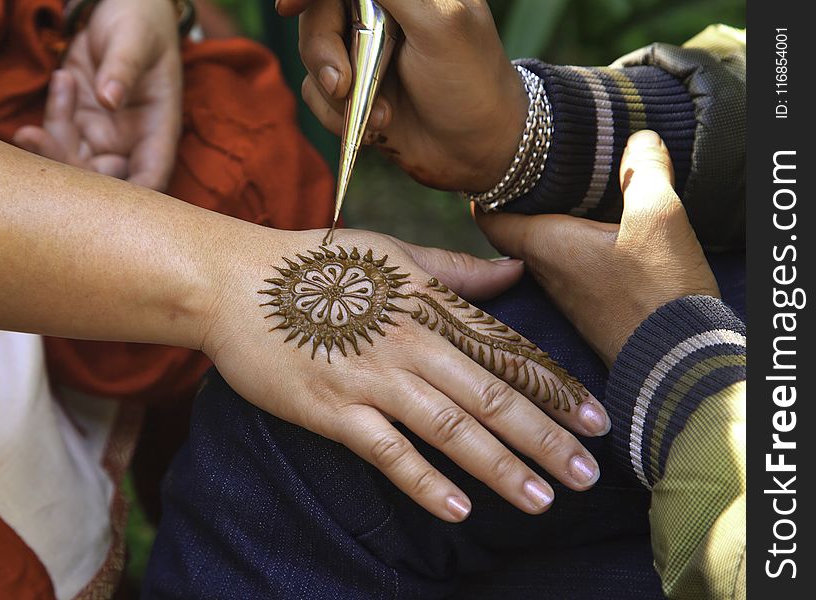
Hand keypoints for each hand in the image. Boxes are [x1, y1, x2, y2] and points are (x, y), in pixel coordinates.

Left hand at [13, 0, 181, 190]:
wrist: (120, 5)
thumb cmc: (141, 21)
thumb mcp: (136, 39)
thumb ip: (124, 67)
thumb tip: (110, 99)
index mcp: (159, 130)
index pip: (149, 180)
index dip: (129, 200)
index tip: (95, 200)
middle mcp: (132, 142)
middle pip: (103, 182)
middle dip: (68, 168)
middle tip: (36, 136)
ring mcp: (103, 135)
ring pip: (73, 164)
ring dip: (51, 141)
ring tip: (62, 82)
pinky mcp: (78, 122)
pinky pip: (57, 137)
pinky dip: (51, 116)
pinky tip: (62, 78)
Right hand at [201, 227, 610, 521]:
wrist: (236, 283)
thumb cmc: (315, 265)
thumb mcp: (390, 253)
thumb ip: (455, 270)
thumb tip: (514, 269)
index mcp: (429, 304)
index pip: (506, 351)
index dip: (557, 388)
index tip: (598, 421)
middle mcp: (411, 342)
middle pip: (492, 396)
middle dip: (546, 438)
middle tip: (589, 475)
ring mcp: (373, 378)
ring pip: (451, 428)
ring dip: (501, 466)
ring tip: (542, 499)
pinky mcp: (334, 411)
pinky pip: (389, 452)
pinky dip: (425, 482)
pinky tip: (460, 509)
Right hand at [278, 0, 526, 190]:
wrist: (480, 152)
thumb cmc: (471, 82)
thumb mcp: (438, 23)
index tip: (288, 6)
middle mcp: (380, 12)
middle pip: (317, 14)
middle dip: (323, 51)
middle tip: (342, 84)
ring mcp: (364, 52)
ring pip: (311, 55)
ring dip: (336, 92)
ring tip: (381, 115)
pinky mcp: (354, 91)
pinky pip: (315, 93)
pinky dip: (336, 115)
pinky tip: (374, 127)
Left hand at [476, 130, 719, 365]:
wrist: (677, 362)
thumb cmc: (657, 292)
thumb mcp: (658, 218)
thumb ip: (645, 171)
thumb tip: (639, 138)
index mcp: (545, 246)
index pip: (489, 217)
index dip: (485, 189)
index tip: (489, 165)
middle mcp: (545, 273)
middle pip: (515, 231)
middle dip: (520, 201)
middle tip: (531, 170)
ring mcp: (567, 296)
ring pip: (544, 251)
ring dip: (550, 224)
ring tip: (568, 193)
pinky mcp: (591, 310)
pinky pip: (571, 269)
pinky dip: (576, 246)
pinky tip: (601, 234)